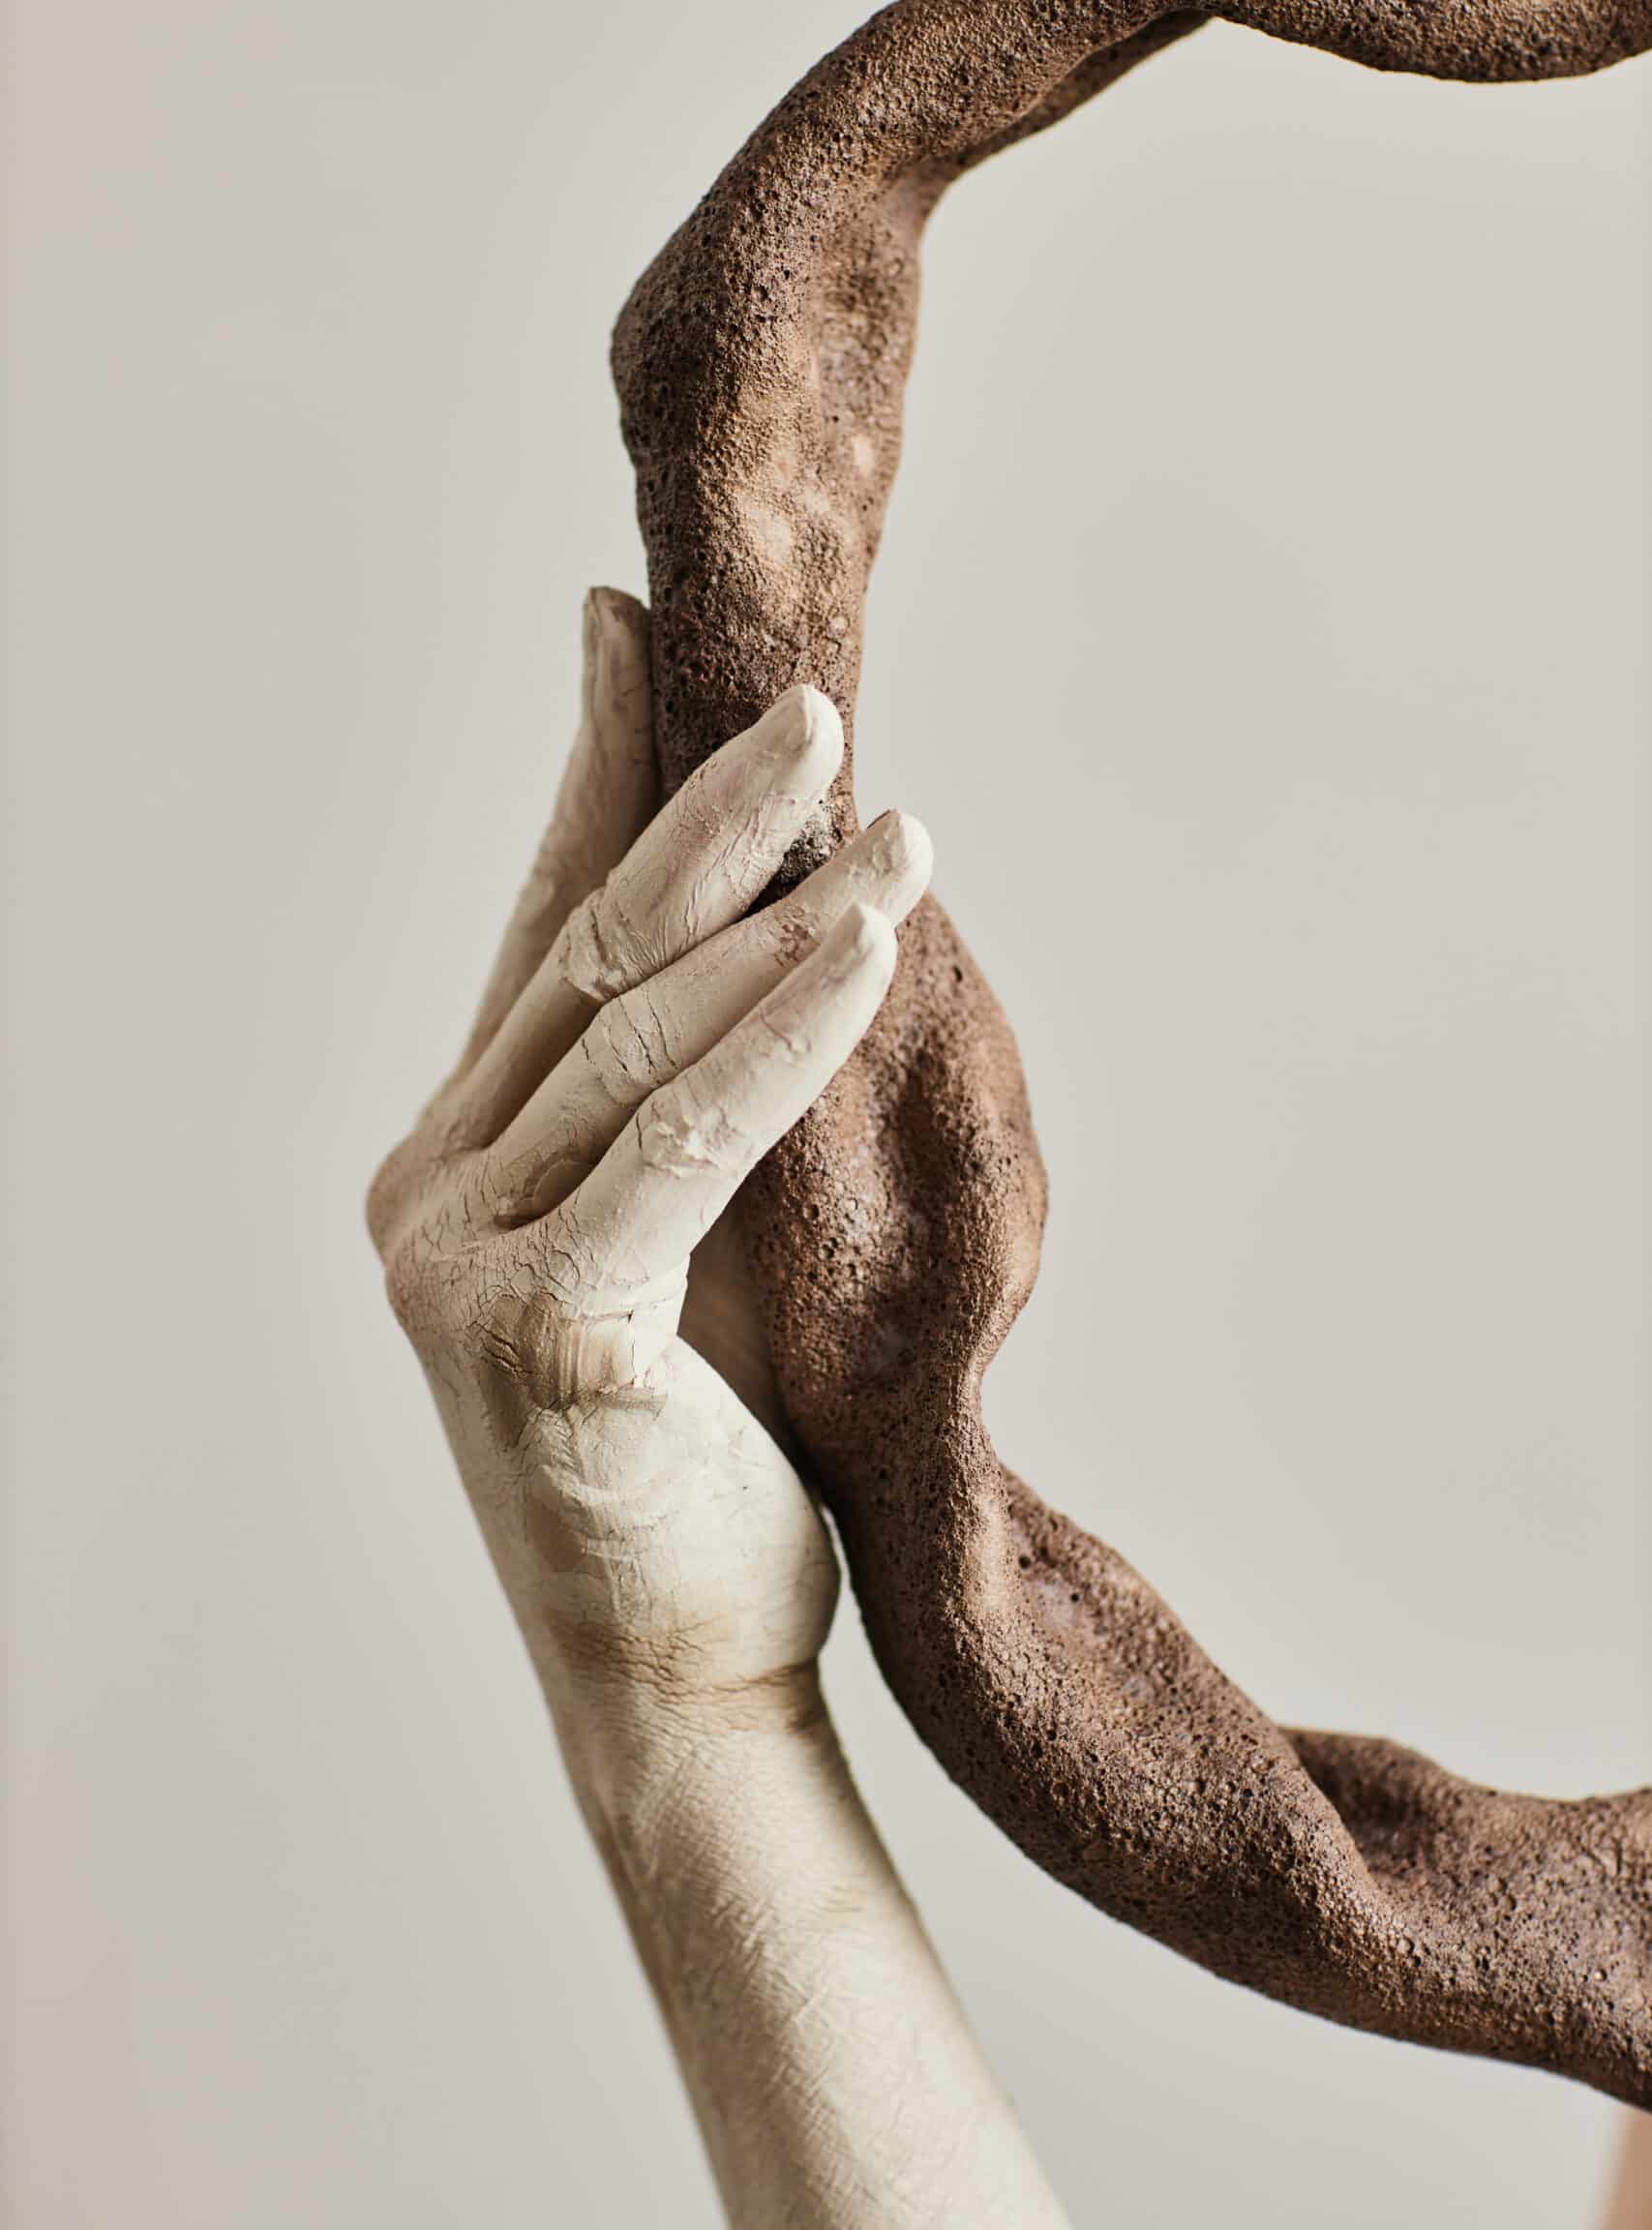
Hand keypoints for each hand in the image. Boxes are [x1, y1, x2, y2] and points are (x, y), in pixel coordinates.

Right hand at [366, 588, 931, 1720]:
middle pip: (590, 962)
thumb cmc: (702, 1465)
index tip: (625, 637)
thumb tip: (784, 925)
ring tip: (895, 824)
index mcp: (450, 1163)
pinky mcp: (533, 1324)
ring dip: (781, 917)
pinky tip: (868, 947)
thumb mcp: (685, 1251)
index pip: (538, 939)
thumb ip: (683, 1105)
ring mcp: (458, 1261)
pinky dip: (785, 1037)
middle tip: (811, 705)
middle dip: (706, 818)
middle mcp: (424, 1193)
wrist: (683, 1680)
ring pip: (642, 1041)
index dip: (588, 780)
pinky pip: (687, 1144)